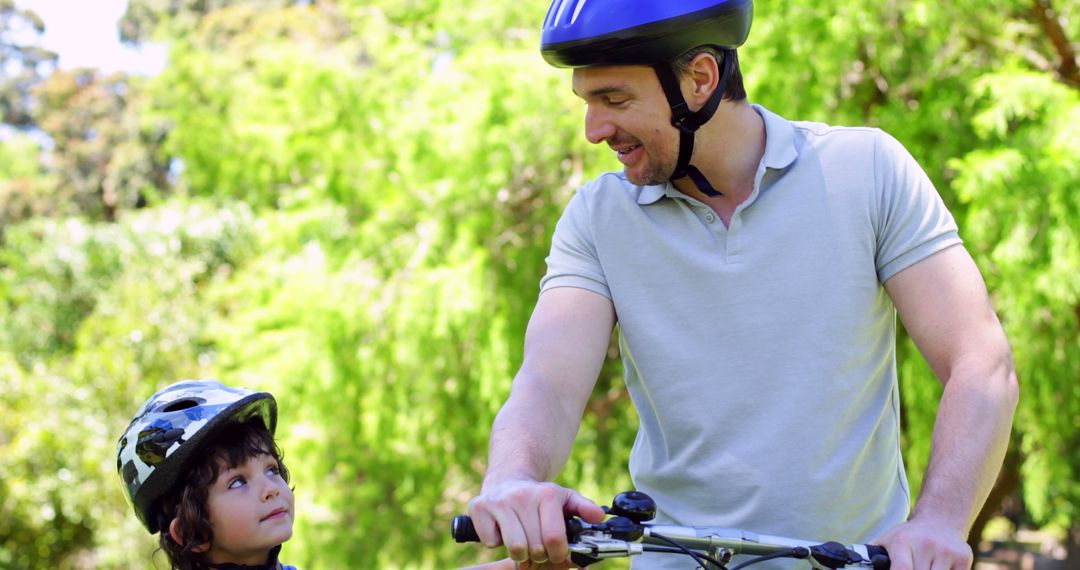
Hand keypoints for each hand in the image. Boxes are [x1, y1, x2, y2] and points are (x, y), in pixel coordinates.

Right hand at [467, 480, 604, 565]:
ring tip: (522, 541)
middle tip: (537, 546)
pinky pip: (490, 542)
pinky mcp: (478, 507)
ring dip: (519, 552)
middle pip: (534, 548)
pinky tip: (501, 529)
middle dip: (538, 554)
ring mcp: (499, 501)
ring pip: (514, 548)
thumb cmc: (539, 497)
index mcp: (546, 494)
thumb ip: (584, 508)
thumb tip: (599, 517)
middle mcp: (522, 495)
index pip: (554, 539)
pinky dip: (495, 541)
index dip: (558, 554)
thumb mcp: (564, 498)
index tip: (556, 553)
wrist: (508, 479)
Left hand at [872, 515, 972, 569]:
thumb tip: (855, 565)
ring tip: (924, 566)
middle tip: (913, 567)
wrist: (940, 519)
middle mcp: (926, 545)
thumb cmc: (909, 536)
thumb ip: (872, 555)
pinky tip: (939, 567)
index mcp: (903, 542)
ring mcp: (947, 552)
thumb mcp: (887, 540)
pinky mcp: (964, 558)